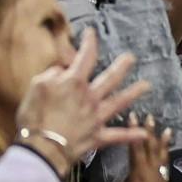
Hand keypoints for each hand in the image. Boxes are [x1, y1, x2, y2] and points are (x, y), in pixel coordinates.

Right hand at [13, 30, 150, 165]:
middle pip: (110, 77)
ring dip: (134, 93)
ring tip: (146, 86)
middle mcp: (90, 97)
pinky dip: (131, 135)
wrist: (42, 148)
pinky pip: (117, 136)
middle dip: (122, 66)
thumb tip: (62, 70)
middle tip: (131, 58)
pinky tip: (144, 133)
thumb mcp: (36, 87)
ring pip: (119, 102)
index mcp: (74, 83)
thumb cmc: (35, 117)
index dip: (89, 42)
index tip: (92, 33)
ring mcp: (96, 117)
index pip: (85, 57)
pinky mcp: (98, 136)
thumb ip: (51, 75)